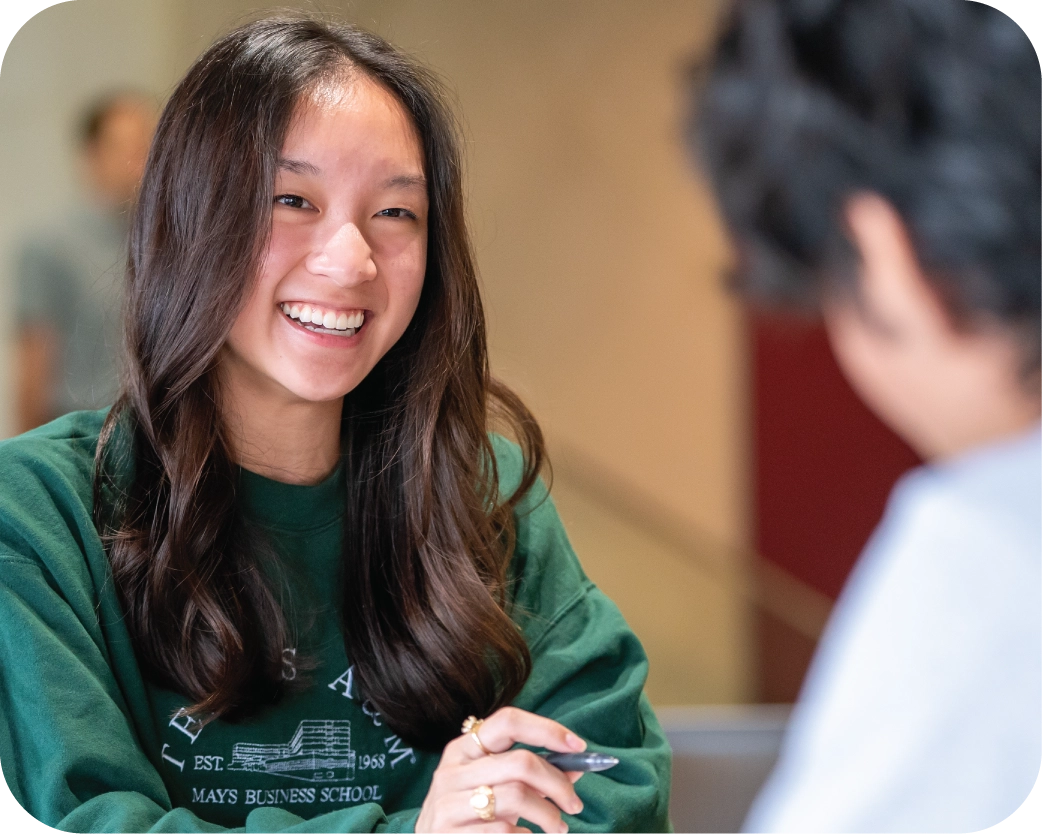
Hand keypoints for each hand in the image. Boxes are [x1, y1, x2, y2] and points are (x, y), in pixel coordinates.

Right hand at [415, 706, 586, 833]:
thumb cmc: (470, 817)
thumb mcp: (497, 789)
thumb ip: (533, 776)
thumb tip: (577, 766)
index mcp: (464, 748)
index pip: (509, 721)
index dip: (547, 730)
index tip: (578, 746)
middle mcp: (452, 770)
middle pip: (521, 762)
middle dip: (558, 784)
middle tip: (574, 804)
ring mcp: (447, 802)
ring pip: (517, 796)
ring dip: (548, 814)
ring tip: (558, 827)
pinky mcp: (449, 833)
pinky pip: (504, 830)